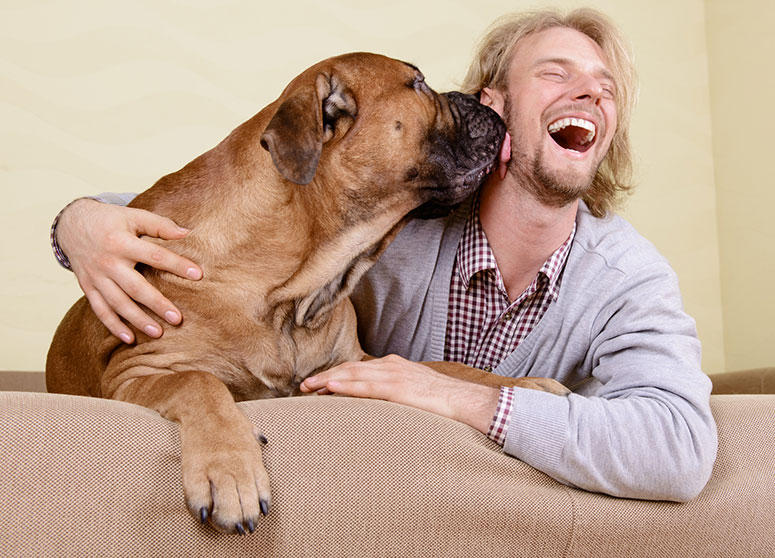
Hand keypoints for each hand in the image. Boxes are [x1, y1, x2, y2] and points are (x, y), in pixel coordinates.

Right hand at [56, 198, 202, 342]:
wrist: (71, 224)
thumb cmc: (110, 220)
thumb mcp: (133, 216)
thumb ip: (160, 225)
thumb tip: (187, 234)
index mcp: (121, 242)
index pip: (155, 255)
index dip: (177, 265)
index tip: (198, 275)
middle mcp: (107, 262)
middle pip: (135, 287)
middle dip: (157, 304)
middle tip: (177, 318)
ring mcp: (96, 277)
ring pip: (118, 303)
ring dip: (137, 320)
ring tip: (158, 333)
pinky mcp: (87, 287)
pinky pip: (100, 310)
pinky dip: (113, 326)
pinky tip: (130, 338)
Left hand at [300, 354, 499, 433]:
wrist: (466, 400)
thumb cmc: (443, 401)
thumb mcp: (414, 392)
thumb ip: (395, 393)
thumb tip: (378, 404)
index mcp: (394, 366)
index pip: (358, 367)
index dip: (335, 374)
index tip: (317, 384)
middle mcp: (391, 366)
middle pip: (350, 368)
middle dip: (325, 376)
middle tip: (303, 386)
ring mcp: (395, 375)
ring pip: (354, 374)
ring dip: (328, 380)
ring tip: (308, 388)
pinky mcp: (399, 388)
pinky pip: (367, 386)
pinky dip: (346, 386)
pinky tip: (330, 388)